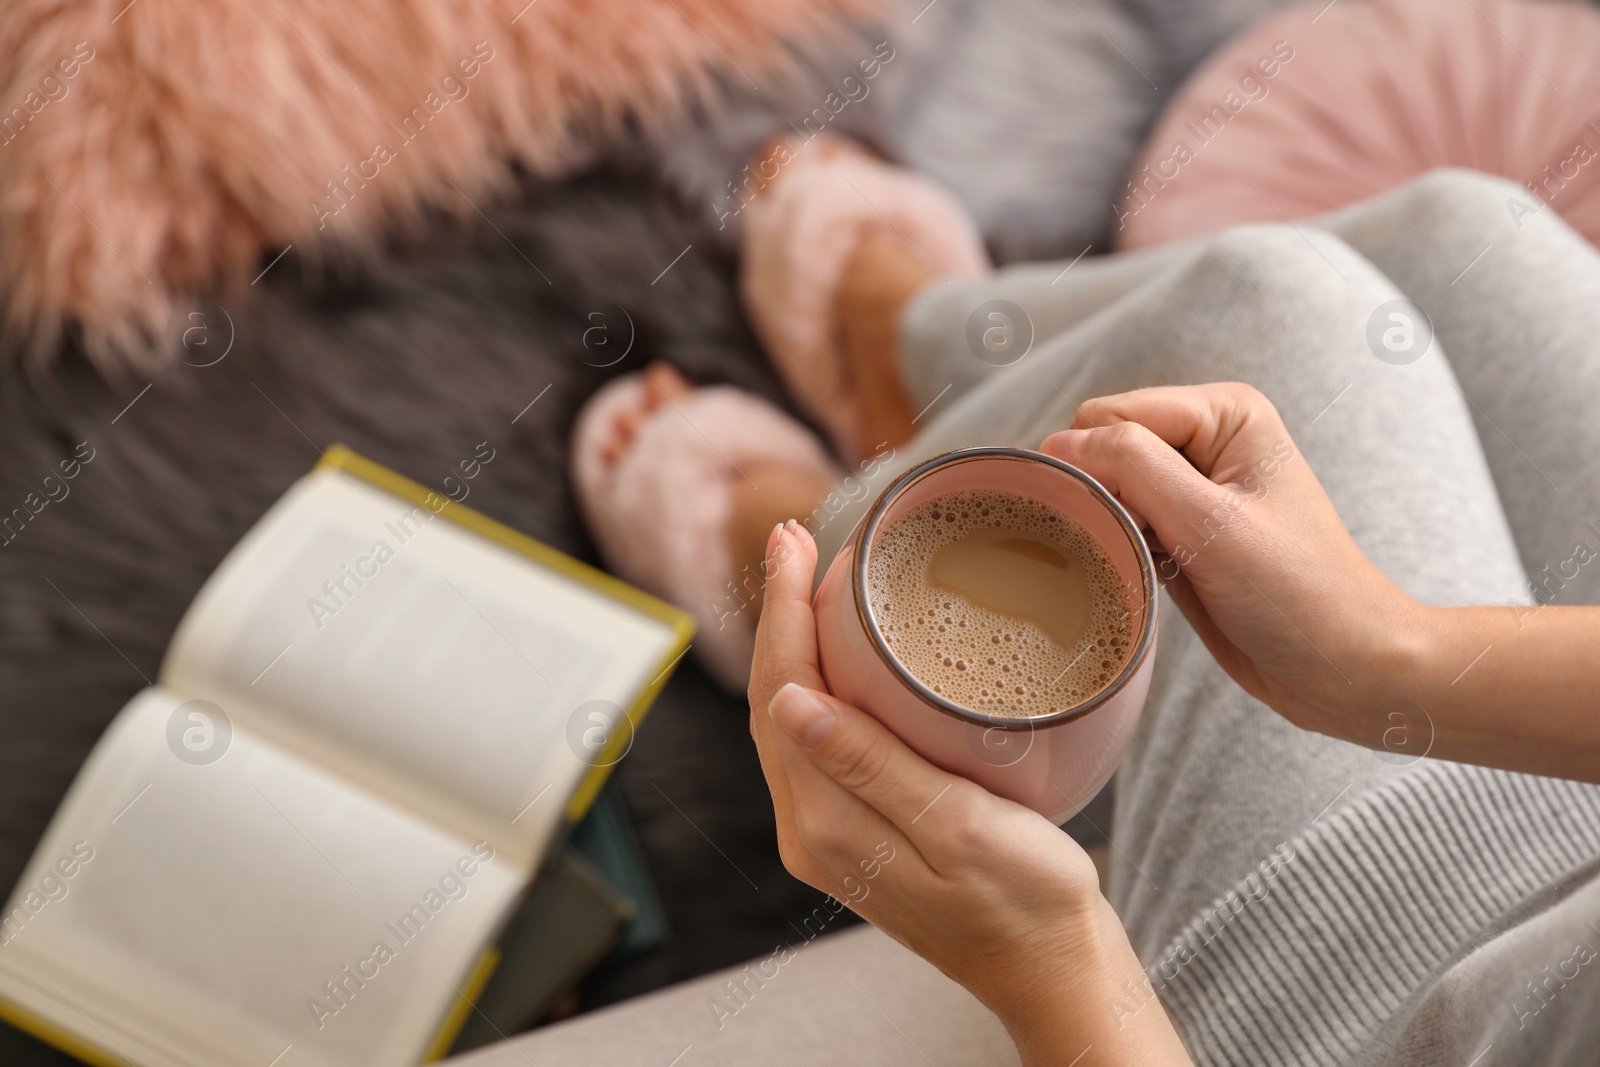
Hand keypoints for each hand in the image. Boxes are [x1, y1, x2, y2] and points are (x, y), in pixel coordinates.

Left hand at [748, 521, 1190, 1064]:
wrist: (1049, 965)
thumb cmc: (1025, 900)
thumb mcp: (959, 828)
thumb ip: (873, 767)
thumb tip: (791, 702)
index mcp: (828, 824)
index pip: (781, 693)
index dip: (781, 611)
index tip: (791, 544)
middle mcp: (810, 830)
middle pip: (773, 699)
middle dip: (778, 615)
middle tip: (795, 542)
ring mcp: (827, 834)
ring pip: (789, 719)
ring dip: (791, 645)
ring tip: (808, 580)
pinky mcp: (852, 832)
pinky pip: (815, 742)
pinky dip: (818, 682)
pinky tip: (839, 653)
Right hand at [1041, 382, 1416, 737]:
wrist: (1341, 668)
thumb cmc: (1300, 594)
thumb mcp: (1213, 523)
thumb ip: (1133, 467)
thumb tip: (1059, 443)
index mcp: (1225, 414)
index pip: (1112, 415)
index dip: (1100, 464)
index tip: (1125, 521)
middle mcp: (1207, 440)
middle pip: (1102, 448)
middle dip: (1105, 495)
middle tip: (1145, 545)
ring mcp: (1192, 489)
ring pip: (1104, 488)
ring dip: (1109, 526)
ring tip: (1152, 563)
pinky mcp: (1181, 533)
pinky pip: (1118, 524)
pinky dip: (1118, 548)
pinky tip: (1145, 575)